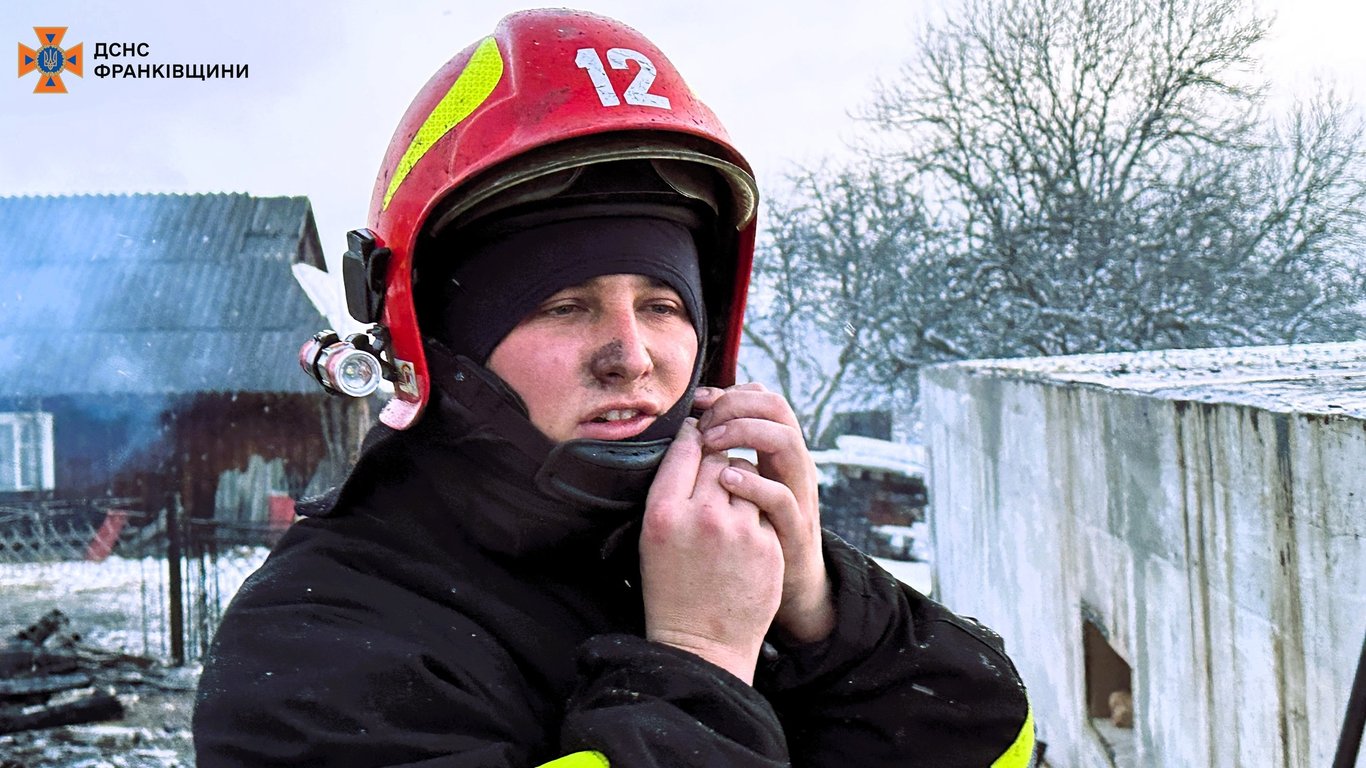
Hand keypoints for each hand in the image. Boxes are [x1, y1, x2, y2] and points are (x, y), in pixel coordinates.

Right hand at [639, 418, 783, 683]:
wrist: (702, 645)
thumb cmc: (671, 589)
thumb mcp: (652, 537)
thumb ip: (670, 491)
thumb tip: (694, 440)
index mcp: (663, 512)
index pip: (685, 447)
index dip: (693, 435)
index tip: (697, 436)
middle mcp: (701, 515)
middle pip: (719, 455)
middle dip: (718, 458)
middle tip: (714, 474)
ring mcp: (738, 529)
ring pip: (747, 473)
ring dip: (741, 479)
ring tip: (730, 502)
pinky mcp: (767, 543)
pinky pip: (765, 502)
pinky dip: (757, 506)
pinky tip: (745, 528)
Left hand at [693, 384, 834, 643]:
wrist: (784, 589)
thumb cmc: (749, 537)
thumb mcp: (738, 487)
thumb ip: (721, 457)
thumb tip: (686, 424)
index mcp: (776, 451)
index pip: (763, 398)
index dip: (730, 392)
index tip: (699, 400)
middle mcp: (791, 464)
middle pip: (776, 408)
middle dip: (736, 405)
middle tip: (704, 421)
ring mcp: (798, 493)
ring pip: (785, 439)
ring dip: (744, 432)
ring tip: (712, 442)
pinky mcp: (795, 528)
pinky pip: (780, 495)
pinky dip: (753, 482)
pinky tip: (726, 480)